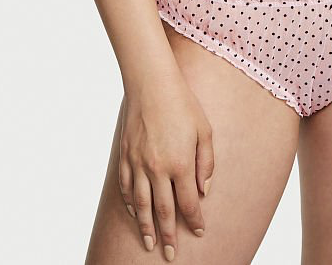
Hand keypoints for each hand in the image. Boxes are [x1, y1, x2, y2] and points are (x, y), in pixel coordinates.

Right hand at [119, 66, 214, 257]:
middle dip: (169, 234)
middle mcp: (157, 169)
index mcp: (180, 163)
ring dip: (146, 227)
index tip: (198, 232)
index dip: (194, 221)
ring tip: (150, 243)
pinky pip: (127, 187)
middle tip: (171, 254)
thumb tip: (204, 190)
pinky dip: (131, 203)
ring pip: (142, 205)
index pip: (188, 203)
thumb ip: (206, 163)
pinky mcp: (125, 156)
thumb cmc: (182, 104)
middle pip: (163, 211)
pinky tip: (135, 212)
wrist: (151, 84)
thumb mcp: (204, 130)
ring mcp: (138, 164)